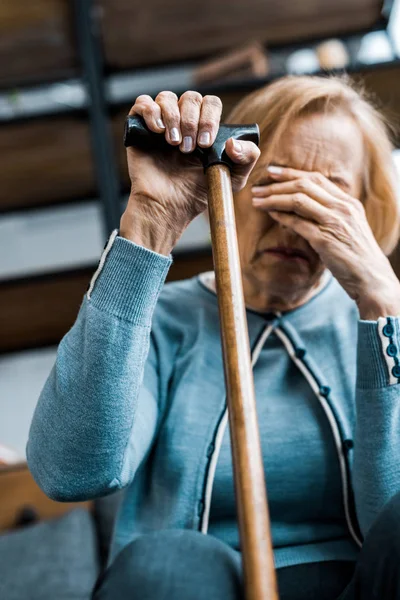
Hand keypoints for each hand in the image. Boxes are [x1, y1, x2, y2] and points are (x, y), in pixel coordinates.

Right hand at [120, 91, 259, 254]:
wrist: (168, 207)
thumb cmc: (197, 194)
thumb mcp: (234, 178)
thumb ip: (248, 157)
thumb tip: (234, 141)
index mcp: (204, 127)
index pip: (211, 103)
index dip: (210, 117)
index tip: (206, 143)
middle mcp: (183, 121)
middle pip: (191, 97)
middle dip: (192, 121)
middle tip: (188, 149)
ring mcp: (161, 124)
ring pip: (167, 97)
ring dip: (173, 117)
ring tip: (173, 144)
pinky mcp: (140, 128)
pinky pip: (143, 103)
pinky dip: (151, 111)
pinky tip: (157, 131)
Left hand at [252, 166, 399, 317]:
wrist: (371, 278)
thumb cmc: (356, 255)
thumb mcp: (348, 227)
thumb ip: (331, 214)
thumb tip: (303, 207)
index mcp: (348, 202)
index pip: (316, 179)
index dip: (291, 173)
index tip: (272, 173)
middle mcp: (342, 208)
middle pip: (304, 185)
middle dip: (277, 184)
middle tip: (257, 187)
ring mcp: (334, 222)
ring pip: (298, 200)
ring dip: (274, 199)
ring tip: (257, 200)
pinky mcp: (325, 240)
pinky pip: (298, 223)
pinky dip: (282, 217)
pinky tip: (271, 215)